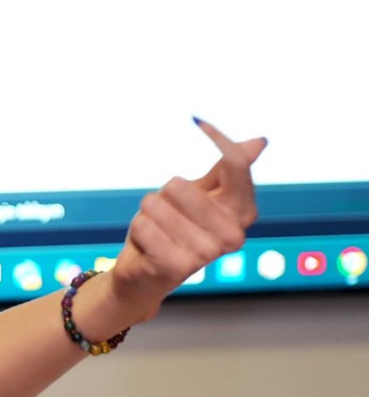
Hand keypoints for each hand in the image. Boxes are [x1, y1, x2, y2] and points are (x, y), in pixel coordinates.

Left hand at [107, 118, 266, 323]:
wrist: (145, 277)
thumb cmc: (173, 231)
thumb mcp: (199, 196)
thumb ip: (226, 171)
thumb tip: (259, 142)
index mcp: (241, 212)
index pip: (235, 165)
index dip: (218, 139)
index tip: (199, 120)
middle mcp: (232, 235)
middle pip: (179, 185)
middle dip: (163, 197)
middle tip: (167, 217)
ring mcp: (206, 253)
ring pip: (156, 204)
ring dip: (148, 215)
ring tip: (158, 232)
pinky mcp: (176, 266)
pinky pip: (142, 225)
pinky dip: (138, 231)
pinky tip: (147, 248)